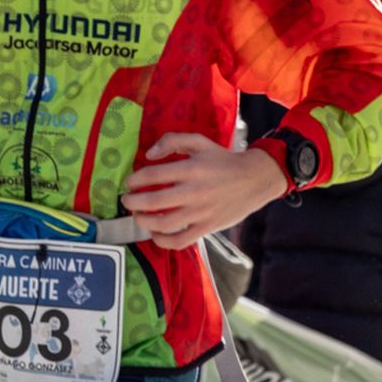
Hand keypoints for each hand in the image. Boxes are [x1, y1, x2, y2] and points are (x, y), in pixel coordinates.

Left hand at [119, 133, 288, 250]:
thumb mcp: (200, 142)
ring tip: (138, 216)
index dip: (135, 179)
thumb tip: (149, 154)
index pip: (153, 175)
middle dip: (133, 202)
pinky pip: (180, 240)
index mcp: (191, 168)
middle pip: (153, 201)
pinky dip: (163, 241)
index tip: (129, 183)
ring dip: (144, 221)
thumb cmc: (223, 160)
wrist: (254, 179)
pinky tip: (155, 234)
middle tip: (127, 200)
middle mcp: (194, 191)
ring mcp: (200, 212)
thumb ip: (173, 141)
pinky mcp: (207, 227)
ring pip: (164, 223)